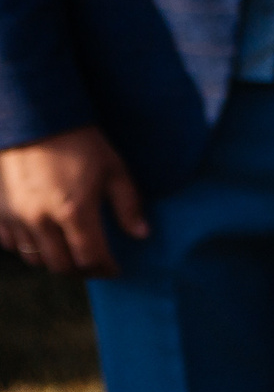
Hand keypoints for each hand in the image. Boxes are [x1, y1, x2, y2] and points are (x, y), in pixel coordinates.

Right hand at [0, 127, 147, 276]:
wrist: (36, 120)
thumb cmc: (80, 142)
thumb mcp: (113, 168)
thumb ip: (128, 204)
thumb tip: (142, 235)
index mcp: (74, 211)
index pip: (90, 257)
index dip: (105, 268)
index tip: (115, 269)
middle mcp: (41, 220)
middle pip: (61, 265)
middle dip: (82, 270)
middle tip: (95, 265)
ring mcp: (16, 218)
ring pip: (35, 259)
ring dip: (55, 262)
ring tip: (71, 255)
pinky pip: (11, 245)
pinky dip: (28, 249)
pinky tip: (43, 241)